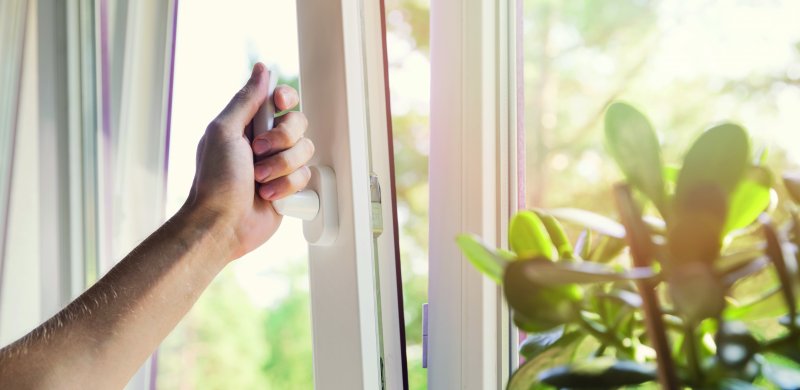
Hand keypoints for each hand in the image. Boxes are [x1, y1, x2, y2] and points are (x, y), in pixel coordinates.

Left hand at [185, 63, 312, 259]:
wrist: (223, 224)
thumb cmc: (216, 180)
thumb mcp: (224, 131)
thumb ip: (246, 100)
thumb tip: (262, 70)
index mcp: (248, 124)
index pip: (280, 99)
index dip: (286, 99)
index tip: (279, 105)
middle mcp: (266, 142)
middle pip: (298, 123)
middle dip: (281, 140)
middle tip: (258, 152)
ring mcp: (279, 165)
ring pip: (305, 151)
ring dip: (281, 167)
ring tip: (259, 180)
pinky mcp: (289, 187)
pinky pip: (306, 176)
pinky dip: (286, 187)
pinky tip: (268, 196)